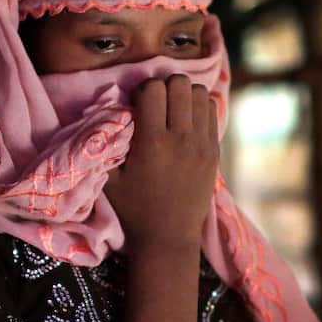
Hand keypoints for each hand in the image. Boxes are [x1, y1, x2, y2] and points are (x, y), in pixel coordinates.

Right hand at [105, 74, 219, 253]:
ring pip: (199, 92)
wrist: (168, 237)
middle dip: (164, 86)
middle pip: (180, 83)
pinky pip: (211, 111)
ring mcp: (202, 144)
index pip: (153, 89)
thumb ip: (107, 145)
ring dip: (183, 95)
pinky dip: (198, 108)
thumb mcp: (109, 179)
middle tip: (156, 104)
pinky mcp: (214, 151)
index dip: (142, 90)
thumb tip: (108, 113)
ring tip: (173, 111)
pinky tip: (186, 122)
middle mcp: (181, 139)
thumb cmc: (133, 209)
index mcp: (152, 143)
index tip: (137, 105)